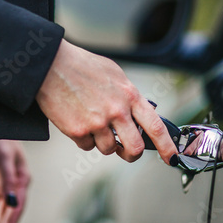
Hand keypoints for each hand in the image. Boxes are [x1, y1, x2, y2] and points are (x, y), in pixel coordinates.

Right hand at [36, 39, 177, 165]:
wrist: (50, 65)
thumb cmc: (82, 67)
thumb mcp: (115, 75)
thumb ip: (129, 96)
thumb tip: (140, 116)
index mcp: (130, 95)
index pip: (156, 127)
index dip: (167, 146)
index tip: (172, 158)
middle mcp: (117, 111)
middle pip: (135, 148)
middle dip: (131, 154)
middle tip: (125, 151)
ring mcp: (97, 122)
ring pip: (108, 149)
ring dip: (103, 142)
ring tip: (92, 122)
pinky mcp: (78, 131)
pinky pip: (87, 146)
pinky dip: (84, 139)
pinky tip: (78, 120)